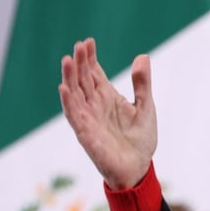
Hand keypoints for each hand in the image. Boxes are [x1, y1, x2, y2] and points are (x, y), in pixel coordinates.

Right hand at [59, 38, 156, 188]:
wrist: (138, 168)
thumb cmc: (140, 139)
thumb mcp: (146, 106)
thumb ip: (142, 83)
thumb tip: (142, 56)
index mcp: (108, 97)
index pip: (94, 73)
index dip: (90, 58)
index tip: (88, 41)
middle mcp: (95, 105)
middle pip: (83, 80)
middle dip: (80, 63)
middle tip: (78, 45)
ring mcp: (88, 119)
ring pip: (75, 94)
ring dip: (70, 78)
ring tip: (67, 60)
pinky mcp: (86, 134)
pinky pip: (74, 116)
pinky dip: (68, 102)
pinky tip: (64, 88)